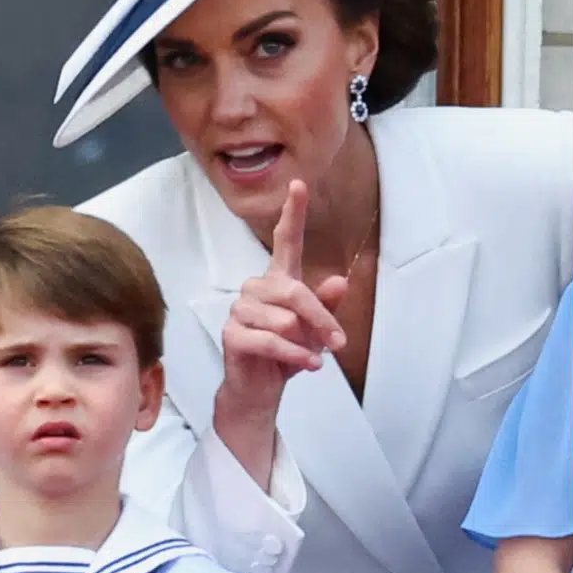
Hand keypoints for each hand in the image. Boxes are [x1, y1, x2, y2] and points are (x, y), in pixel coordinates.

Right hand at [220, 180, 348, 414]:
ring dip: (305, 342)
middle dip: (320, 318)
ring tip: (310, 356)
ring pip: (283, 318)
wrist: (260, 388)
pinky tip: (306, 365)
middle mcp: (256, 289)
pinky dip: (293, 355)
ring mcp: (240, 310)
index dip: (292, 213)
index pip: (285, 241)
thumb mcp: (317, 331)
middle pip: (294, 290)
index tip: (299, 184)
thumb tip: (340, 280)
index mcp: (278, 281)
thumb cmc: (288, 353)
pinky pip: (271, 340)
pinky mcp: (232, 333)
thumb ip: (328, 306)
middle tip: (339, 342)